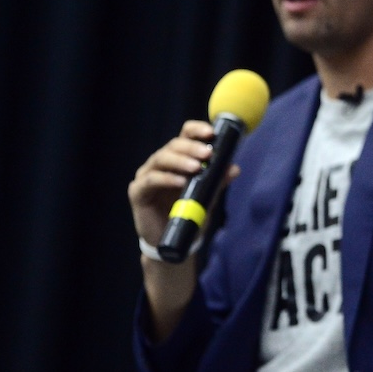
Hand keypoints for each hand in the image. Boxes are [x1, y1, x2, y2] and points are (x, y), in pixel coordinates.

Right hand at [127, 120, 236, 248]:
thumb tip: (234, 168)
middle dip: (192, 147)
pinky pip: (151, 180)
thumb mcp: (208, 196)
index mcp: (178, 159)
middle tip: (208, 153)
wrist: (175, 241)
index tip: (211, 132)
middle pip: (174, 146)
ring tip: (196, 168)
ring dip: (180, 161)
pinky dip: (167, 179)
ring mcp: (147, 175)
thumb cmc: (189, 213)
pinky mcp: (138, 191)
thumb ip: (218, 181)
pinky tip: (180, 182)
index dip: (196, 130)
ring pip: (161, 159)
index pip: (184, 136)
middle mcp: (160, 163)